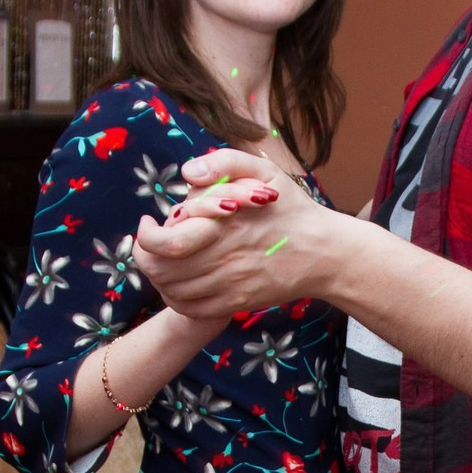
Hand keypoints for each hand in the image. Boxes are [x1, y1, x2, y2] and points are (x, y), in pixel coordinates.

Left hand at [135, 148, 342, 326]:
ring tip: (164, 259)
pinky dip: (176, 299)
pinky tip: (179, 282)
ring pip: (173, 291)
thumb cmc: (291, 209)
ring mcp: (230, 286)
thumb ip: (224, 162)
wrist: (324, 252)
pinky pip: (192, 310)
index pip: (166, 243)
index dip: (146, 235)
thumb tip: (187, 173)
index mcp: (225, 226)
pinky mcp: (237, 303)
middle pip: (162, 271)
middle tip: (151, 242)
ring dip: (159, 276)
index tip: (148, 222)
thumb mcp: (265, 171)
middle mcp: (224, 260)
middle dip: (146, 255)